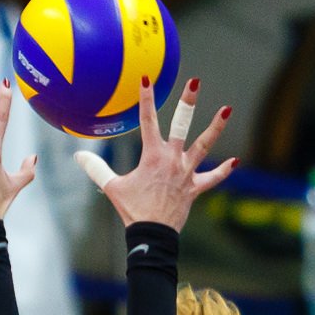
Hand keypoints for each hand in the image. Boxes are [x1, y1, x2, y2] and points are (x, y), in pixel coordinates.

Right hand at [75, 77, 235, 231]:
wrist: (152, 235)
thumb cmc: (132, 210)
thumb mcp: (112, 187)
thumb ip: (96, 169)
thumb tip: (78, 156)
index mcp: (152, 156)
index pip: (147, 121)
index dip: (146, 99)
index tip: (146, 79)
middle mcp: (172, 160)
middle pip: (181, 125)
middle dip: (187, 102)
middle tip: (195, 82)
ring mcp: (186, 173)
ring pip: (204, 146)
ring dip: (216, 128)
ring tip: (227, 109)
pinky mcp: (195, 188)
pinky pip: (213, 178)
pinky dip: (224, 170)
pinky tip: (236, 161)